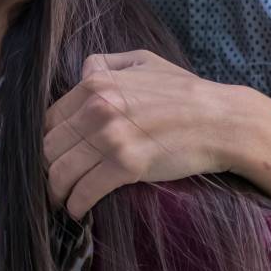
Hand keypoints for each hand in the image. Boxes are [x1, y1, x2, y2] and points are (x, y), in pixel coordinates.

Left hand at [42, 50, 237, 217]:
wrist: (222, 120)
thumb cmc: (186, 92)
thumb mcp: (145, 61)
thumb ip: (109, 64)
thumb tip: (84, 71)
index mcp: (97, 83)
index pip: (50, 117)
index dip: (49, 139)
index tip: (55, 155)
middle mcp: (98, 108)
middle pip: (49, 146)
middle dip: (48, 167)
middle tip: (56, 180)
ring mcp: (111, 138)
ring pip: (60, 172)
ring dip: (56, 191)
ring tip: (62, 200)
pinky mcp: (126, 166)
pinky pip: (84, 191)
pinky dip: (76, 205)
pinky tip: (78, 210)